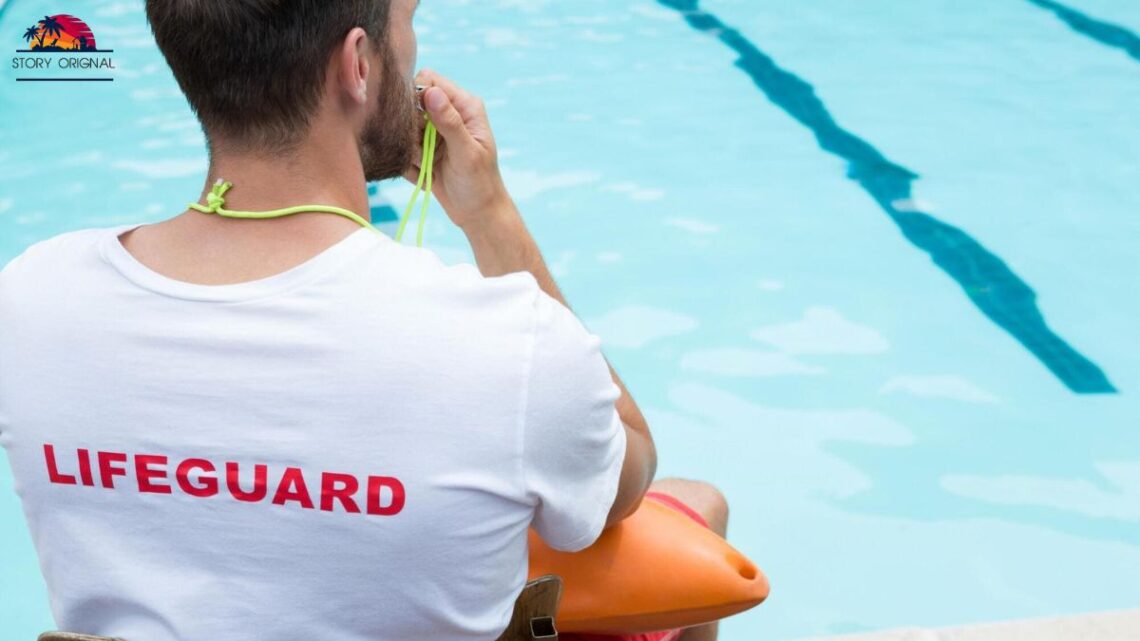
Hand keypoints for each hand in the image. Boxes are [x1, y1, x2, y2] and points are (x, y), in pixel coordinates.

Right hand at [404, 69, 510, 230]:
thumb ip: (449, 123)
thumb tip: (432, 93)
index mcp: (465, 106)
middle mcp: (449, 115)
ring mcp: (435, 133)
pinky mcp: (425, 151)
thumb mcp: (466, 153)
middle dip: (410, 127)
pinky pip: (403, 150)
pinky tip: (427, 176)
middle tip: (423, 150)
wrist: (479, 215)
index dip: (416, 95)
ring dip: (410, 149)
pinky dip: (410, 164)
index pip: (429, 81)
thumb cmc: (480, 184)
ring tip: (427, 166)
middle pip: (411, 104)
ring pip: (404, 128)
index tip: (416, 120)